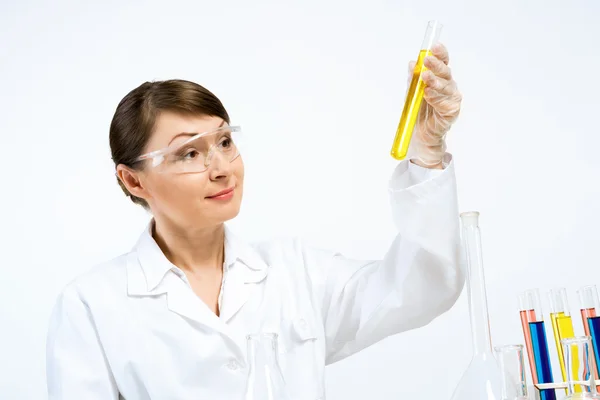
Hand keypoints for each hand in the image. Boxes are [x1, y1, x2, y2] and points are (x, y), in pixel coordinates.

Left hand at [407, 43, 461, 167]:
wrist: (420, 136)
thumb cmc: (419, 112)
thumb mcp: (412, 93)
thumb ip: (413, 79)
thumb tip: (412, 64)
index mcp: (440, 79)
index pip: (442, 63)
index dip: (440, 54)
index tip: (435, 46)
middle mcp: (448, 87)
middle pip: (445, 72)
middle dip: (436, 65)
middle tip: (427, 60)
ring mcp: (451, 99)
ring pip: (445, 87)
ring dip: (434, 81)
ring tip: (425, 77)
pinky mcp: (451, 112)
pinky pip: (445, 103)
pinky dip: (436, 98)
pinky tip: (429, 94)